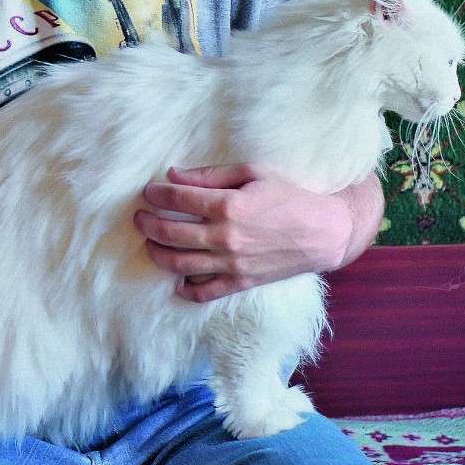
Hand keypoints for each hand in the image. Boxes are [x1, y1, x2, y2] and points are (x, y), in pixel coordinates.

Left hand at [135, 165, 379, 301]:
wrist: (325, 232)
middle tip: (140, 217)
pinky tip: (176, 279)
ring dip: (157, 253)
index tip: (148, 191)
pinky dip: (185, 288)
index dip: (156, 194)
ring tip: (150, 243)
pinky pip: (204, 291)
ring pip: (179, 264)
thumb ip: (212, 176)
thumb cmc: (291, 196)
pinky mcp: (241, 282)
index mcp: (228, 206)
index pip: (178, 199)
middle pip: (170, 233)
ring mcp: (232, 264)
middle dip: (148, 223)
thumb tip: (174, 176)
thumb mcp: (254, 173)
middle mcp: (226, 237)